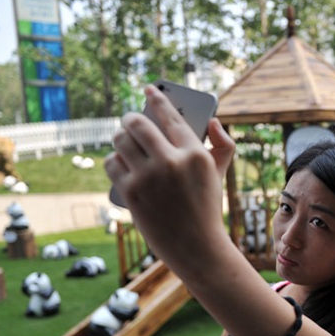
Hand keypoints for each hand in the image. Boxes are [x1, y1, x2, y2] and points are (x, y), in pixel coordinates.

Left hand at [104, 85, 234, 263]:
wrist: (196, 247)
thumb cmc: (206, 207)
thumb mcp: (219, 174)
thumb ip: (222, 145)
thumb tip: (213, 122)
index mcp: (196, 154)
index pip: (171, 116)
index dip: (158, 99)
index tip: (149, 89)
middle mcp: (172, 162)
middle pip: (138, 124)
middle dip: (131, 119)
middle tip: (131, 122)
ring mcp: (149, 177)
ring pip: (120, 141)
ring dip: (120, 138)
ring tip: (125, 142)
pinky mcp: (131, 192)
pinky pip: (112, 163)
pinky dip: (114, 162)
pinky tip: (121, 164)